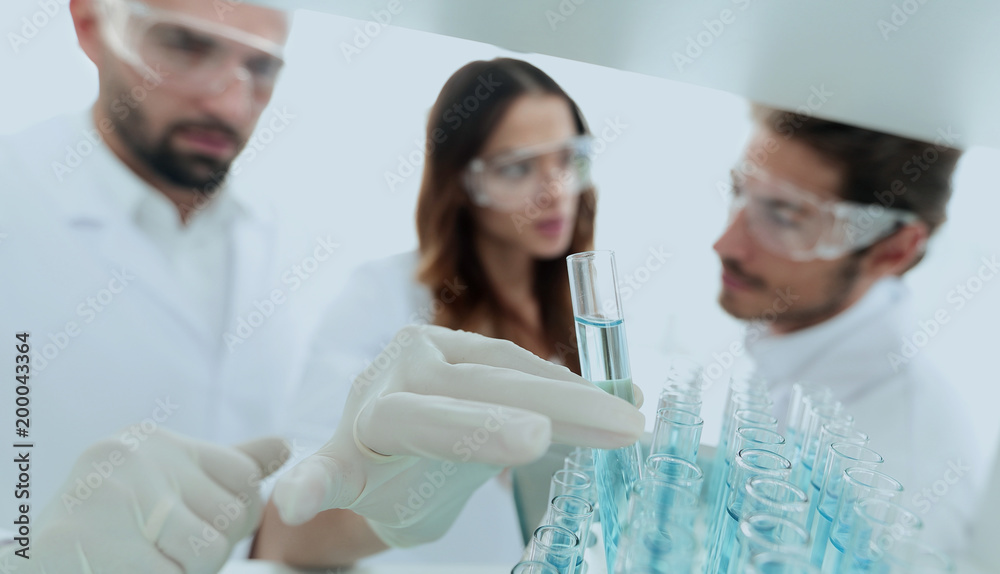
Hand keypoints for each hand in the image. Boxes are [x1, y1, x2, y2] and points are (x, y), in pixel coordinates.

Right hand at [3, 430, 288, 572]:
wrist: (34, 565)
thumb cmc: (111, 530)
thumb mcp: (169, 487)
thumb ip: (225, 469)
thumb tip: (286, 446)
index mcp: (156, 443)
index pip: (245, 477)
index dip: (236, 518)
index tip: (194, 530)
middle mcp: (134, 458)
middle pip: (231, 518)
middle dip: (212, 553)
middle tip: (166, 555)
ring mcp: (110, 497)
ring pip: (208, 551)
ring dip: (188, 572)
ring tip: (150, 564)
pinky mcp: (86, 542)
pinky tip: (132, 572)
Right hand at [272, 325, 642, 547]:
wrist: (371, 481)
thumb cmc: (440, 443)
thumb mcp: (500, 421)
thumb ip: (555, 410)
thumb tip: (633, 398)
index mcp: (443, 352)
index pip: (511, 365)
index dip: (574, 389)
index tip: (630, 416)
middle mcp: (402, 369)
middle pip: (480, 382)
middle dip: (555, 404)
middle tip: (618, 423)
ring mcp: (365, 413)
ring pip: (421, 417)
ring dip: (476, 428)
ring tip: (531, 439)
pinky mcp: (339, 462)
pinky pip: (322, 473)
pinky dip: (310, 484)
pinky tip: (297, 499)